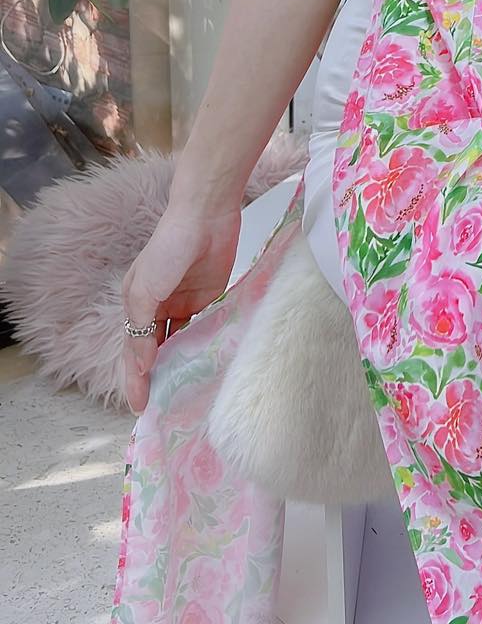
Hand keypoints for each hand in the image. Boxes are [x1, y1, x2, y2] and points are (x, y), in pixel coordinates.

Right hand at [121, 200, 242, 414]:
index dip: (134, 378)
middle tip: (156, 409)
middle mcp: (156, 306)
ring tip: (178, 395)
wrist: (206, 214)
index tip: (138, 406)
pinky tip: (200, 365)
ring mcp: (182, 302)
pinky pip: (200, 328)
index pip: (133, 349)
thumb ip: (142, 326)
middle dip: (152, 377)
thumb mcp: (145, 287)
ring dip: (175, 365)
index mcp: (136, 302)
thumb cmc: (169, 246)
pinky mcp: (206, 297)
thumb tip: (141, 362)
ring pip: (176, 342)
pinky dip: (198, 346)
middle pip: (152, 349)